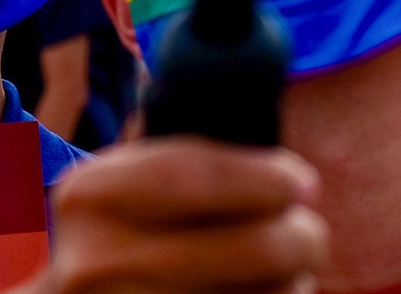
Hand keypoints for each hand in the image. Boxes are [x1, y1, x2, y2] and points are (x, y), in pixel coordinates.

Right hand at [5, 135, 326, 293]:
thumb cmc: (112, 236)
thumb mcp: (118, 186)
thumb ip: (175, 159)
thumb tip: (263, 123)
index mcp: (90, 193)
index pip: (195, 175)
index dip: (261, 178)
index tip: (302, 182)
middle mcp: (97, 258)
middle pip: (249, 249)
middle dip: (299, 237)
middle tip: (309, 233)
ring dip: (289, 283)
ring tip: (280, 271)